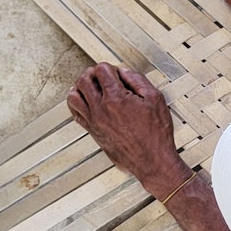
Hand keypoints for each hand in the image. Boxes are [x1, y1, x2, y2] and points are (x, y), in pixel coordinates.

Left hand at [67, 63, 182, 196]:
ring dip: (81, 87)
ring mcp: (95, 122)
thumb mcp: (155, 99)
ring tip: (91, 88)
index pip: (101, 70)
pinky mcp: (94, 133)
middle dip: (92, 74)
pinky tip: (85, 102)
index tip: (116, 74)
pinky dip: (76, 104)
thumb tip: (124, 72)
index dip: (110, 68)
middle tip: (101, 78)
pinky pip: (75, 114)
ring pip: (74, 96)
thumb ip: (137, 80)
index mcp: (116, 98)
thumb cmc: (156, 135)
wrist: (153, 162)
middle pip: (84, 79)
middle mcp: (101, 109)